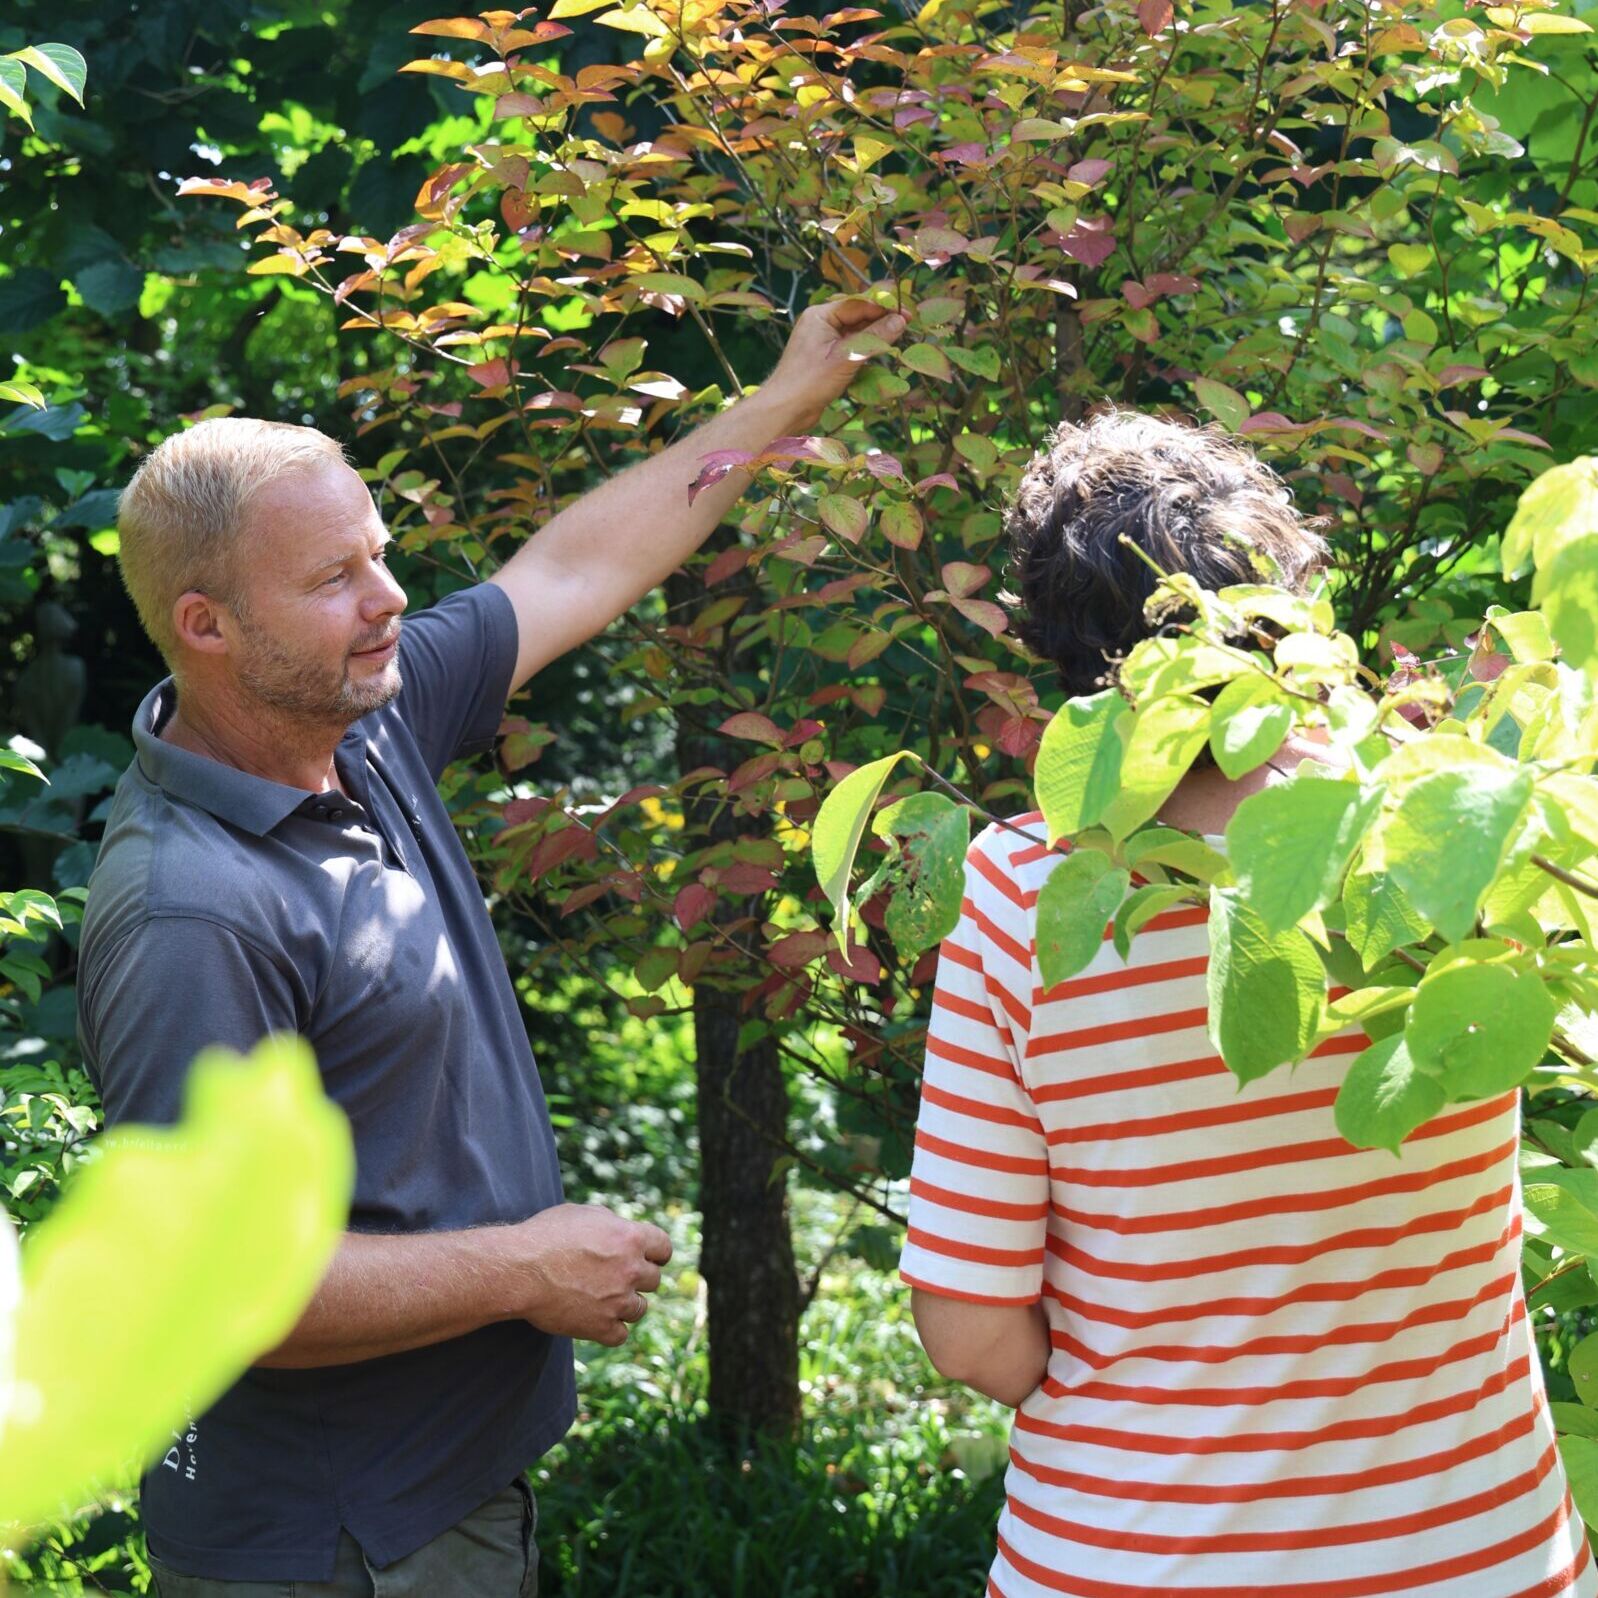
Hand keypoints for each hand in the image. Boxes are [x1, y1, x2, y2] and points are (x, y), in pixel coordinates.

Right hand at [510, 1203, 672, 1346]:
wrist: (519, 1269)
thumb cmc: (545, 1236)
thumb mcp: (583, 1214)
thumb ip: (611, 1224)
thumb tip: (621, 1230)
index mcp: (630, 1237)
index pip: (664, 1248)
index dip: (656, 1254)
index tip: (650, 1259)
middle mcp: (631, 1269)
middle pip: (654, 1279)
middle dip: (638, 1278)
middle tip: (616, 1278)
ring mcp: (618, 1301)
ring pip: (640, 1309)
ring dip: (626, 1304)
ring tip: (603, 1299)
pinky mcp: (601, 1327)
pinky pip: (620, 1335)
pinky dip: (611, 1329)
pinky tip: (597, 1320)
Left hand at [765, 297, 908, 418]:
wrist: (784, 410)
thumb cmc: (810, 382)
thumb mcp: (847, 357)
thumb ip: (874, 338)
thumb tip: (900, 321)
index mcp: (820, 315)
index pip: (858, 304)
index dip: (884, 307)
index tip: (908, 313)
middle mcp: (819, 324)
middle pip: (857, 317)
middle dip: (881, 322)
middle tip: (908, 326)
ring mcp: (821, 341)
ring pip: (854, 333)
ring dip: (874, 338)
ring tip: (898, 340)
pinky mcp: (824, 359)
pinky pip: (848, 348)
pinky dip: (863, 351)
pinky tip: (879, 356)